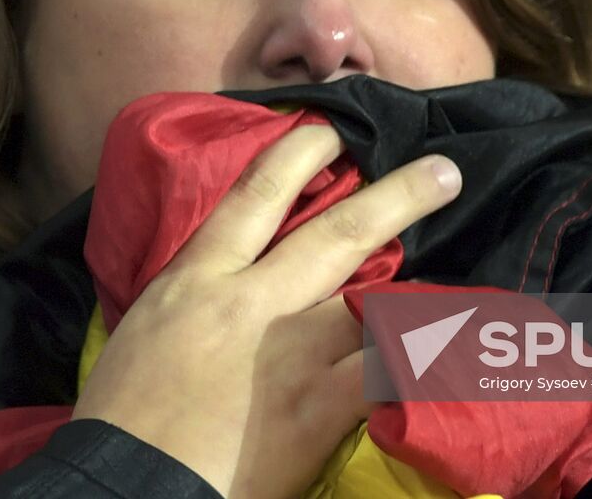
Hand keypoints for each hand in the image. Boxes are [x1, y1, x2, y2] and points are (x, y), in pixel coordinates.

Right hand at [70, 125, 461, 498]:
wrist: (122, 487)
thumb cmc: (121, 417)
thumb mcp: (143, 330)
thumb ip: (191, 293)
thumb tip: (225, 273)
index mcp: (198, 277)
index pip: (257, 194)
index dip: (301, 152)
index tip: (334, 129)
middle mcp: (251, 302)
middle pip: (336, 232)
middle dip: (395, 196)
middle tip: (442, 171)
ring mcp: (290, 353)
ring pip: (371, 300)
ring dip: (422, 287)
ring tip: (471, 280)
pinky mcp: (315, 408)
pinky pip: (383, 371)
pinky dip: (416, 360)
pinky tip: (452, 351)